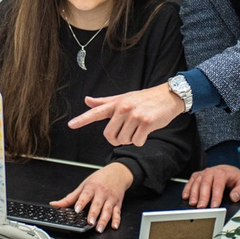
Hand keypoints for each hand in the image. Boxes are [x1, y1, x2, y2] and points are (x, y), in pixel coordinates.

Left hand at [49, 162, 133, 232]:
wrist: (117, 173)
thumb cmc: (99, 179)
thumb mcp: (83, 185)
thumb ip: (70, 197)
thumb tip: (55, 204)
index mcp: (91, 188)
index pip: (85, 195)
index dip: (81, 202)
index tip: (77, 209)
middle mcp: (101, 194)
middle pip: (97, 205)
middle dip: (94, 214)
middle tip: (90, 222)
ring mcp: (110, 199)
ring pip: (107, 210)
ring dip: (104, 220)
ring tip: (99, 228)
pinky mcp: (117, 204)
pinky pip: (117, 213)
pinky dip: (117, 220)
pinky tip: (114, 226)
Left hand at [68, 83, 183, 146]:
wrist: (168, 96)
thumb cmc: (144, 99)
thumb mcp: (123, 98)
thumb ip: (104, 102)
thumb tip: (87, 100)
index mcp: (116, 103)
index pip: (96, 112)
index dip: (82, 120)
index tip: (71, 125)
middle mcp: (123, 108)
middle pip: (110, 135)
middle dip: (117, 139)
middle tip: (126, 131)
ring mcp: (135, 115)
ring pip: (124, 140)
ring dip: (131, 139)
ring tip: (138, 127)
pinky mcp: (147, 122)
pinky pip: (137, 142)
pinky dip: (141, 140)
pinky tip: (146, 130)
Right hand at [182, 165, 239, 207]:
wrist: (227, 169)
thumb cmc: (234, 178)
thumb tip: (234, 197)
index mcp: (222, 173)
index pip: (218, 185)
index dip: (216, 196)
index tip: (214, 206)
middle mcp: (211, 171)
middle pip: (205, 184)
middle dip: (203, 196)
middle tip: (201, 207)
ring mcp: (203, 173)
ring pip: (197, 182)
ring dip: (194, 193)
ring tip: (193, 203)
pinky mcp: (197, 175)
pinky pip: (191, 181)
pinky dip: (187, 188)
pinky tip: (186, 196)